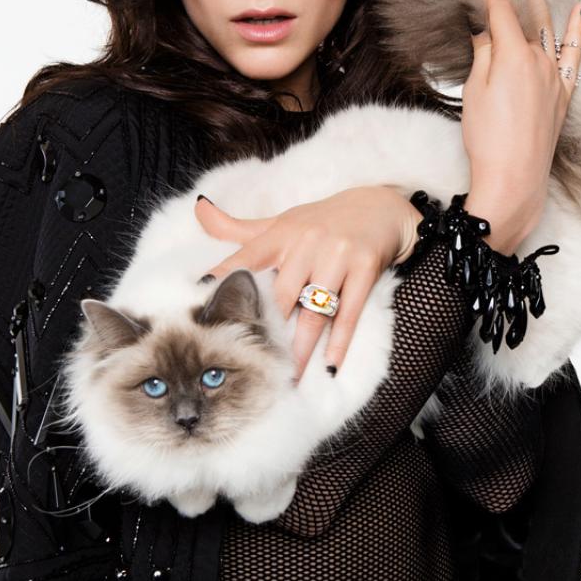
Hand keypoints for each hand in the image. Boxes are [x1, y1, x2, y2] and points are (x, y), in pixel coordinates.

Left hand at [194, 186, 421, 381]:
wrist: (382, 206)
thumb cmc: (323, 220)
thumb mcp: (282, 220)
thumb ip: (238, 227)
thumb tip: (198, 209)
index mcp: (281, 233)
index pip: (245, 260)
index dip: (223, 283)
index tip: (203, 311)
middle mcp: (307, 242)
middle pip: (280, 295)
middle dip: (266, 331)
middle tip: (251, 364)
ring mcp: (337, 254)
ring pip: (314, 309)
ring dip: (300, 347)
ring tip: (287, 375)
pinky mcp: (365, 267)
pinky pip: (350, 311)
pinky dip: (339, 340)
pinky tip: (330, 364)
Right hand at [462, 0, 580, 251]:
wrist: (514, 177)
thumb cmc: (489, 139)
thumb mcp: (475, 92)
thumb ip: (482, 55)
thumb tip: (484, 32)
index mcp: (513, 56)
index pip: (499, 12)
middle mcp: (539, 60)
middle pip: (525, 15)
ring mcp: (555, 76)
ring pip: (549, 28)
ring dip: (541, 1)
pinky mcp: (563, 94)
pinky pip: (574, 53)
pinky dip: (578, 30)